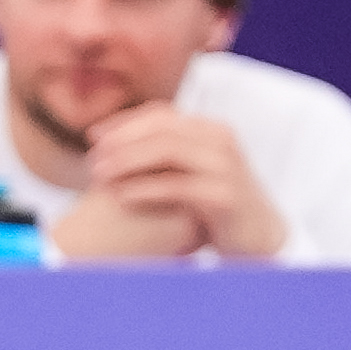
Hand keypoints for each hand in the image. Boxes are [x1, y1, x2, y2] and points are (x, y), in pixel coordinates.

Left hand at [71, 103, 286, 258]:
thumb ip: (162, 154)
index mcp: (210, 130)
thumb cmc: (215, 204)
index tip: (92, 136)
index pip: (161, 113)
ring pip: (168, 152)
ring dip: (128, 162)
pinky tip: (121, 197)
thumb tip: (111, 143)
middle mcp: (220, 141)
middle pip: (161, 129)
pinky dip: (145, 189)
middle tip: (92, 160)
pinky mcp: (226, 196)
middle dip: (121, 142)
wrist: (258, 236)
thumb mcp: (190, 171)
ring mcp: (226, 167)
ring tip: (99, 176)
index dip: (123, 122)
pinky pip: (178, 187)